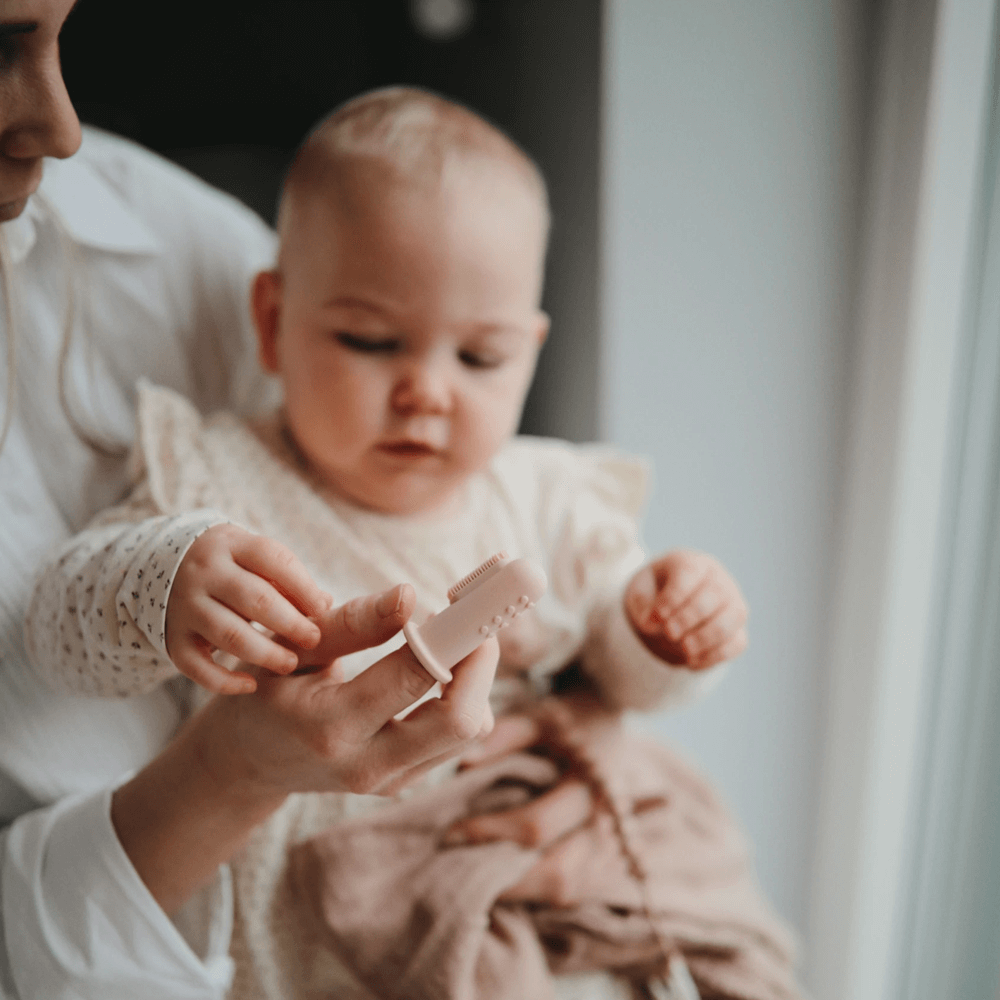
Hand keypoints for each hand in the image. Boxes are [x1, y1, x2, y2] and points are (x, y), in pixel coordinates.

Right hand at [165, 524, 329, 693]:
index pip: (273, 560)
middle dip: (290, 624)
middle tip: (313, 640)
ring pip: (229, 634)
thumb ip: (289, 579)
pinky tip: (252, 685)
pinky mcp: (173, 638)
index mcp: (231, 545)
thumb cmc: (232, 566)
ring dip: (265, 653)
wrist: (167, 567)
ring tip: (290, 664)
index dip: (303, 587)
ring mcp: (184, 606)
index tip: (323, 610)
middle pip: (254, 599)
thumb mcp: (255, 559)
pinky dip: (224, 681)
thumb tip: (324, 604)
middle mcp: (204, 573)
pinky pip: (196, 666)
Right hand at [202, 583, 498, 798]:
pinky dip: (463, 697)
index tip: (472, 602)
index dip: (454, 634)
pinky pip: (457, 739)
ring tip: (447, 639)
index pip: (416, 676)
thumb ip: (351, 623)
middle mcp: (366, 765)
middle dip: (480, 661)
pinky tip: (437, 668)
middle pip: (462, 720)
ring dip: (475, 678)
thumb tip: (410, 595)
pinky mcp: (404, 783)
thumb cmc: (267, 691)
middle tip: (468, 620)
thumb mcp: (293, 648)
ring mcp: (389, 782)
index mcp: (330, 726)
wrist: (247, 762)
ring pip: (471, 729)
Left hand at [444, 694, 621, 905]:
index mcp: (592, 784)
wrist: (609, 723)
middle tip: (459, 865)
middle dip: (504, 876)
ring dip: (518, 888)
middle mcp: (606, 823)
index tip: (451, 833)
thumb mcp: (539, 716)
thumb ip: (505, 735)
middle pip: (558, 873)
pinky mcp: (602, 860)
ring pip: (564, 889)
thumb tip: (464, 764)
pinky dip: (533, 887)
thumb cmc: (568, 720)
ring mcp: (609, 846)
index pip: (536, 825)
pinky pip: (568, 888)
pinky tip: (502, 873)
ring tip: (476, 872)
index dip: (489, 833)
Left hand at [624, 548, 747, 668]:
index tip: (659, 615)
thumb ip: (642, 605)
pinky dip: (716, 655)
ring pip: (734, 616)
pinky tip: (692, 663)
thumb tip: (651, 624)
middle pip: (715, 593)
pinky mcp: (737, 630)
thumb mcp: (639, 594)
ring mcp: (732, 603)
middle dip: (691, 617)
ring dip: (709, 636)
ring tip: (685, 649)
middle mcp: (717, 579)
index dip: (675, 596)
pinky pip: (738, 642)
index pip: (689, 572)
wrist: (668, 610)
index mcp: (691, 563)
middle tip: (670, 633)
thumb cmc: (653, 595)